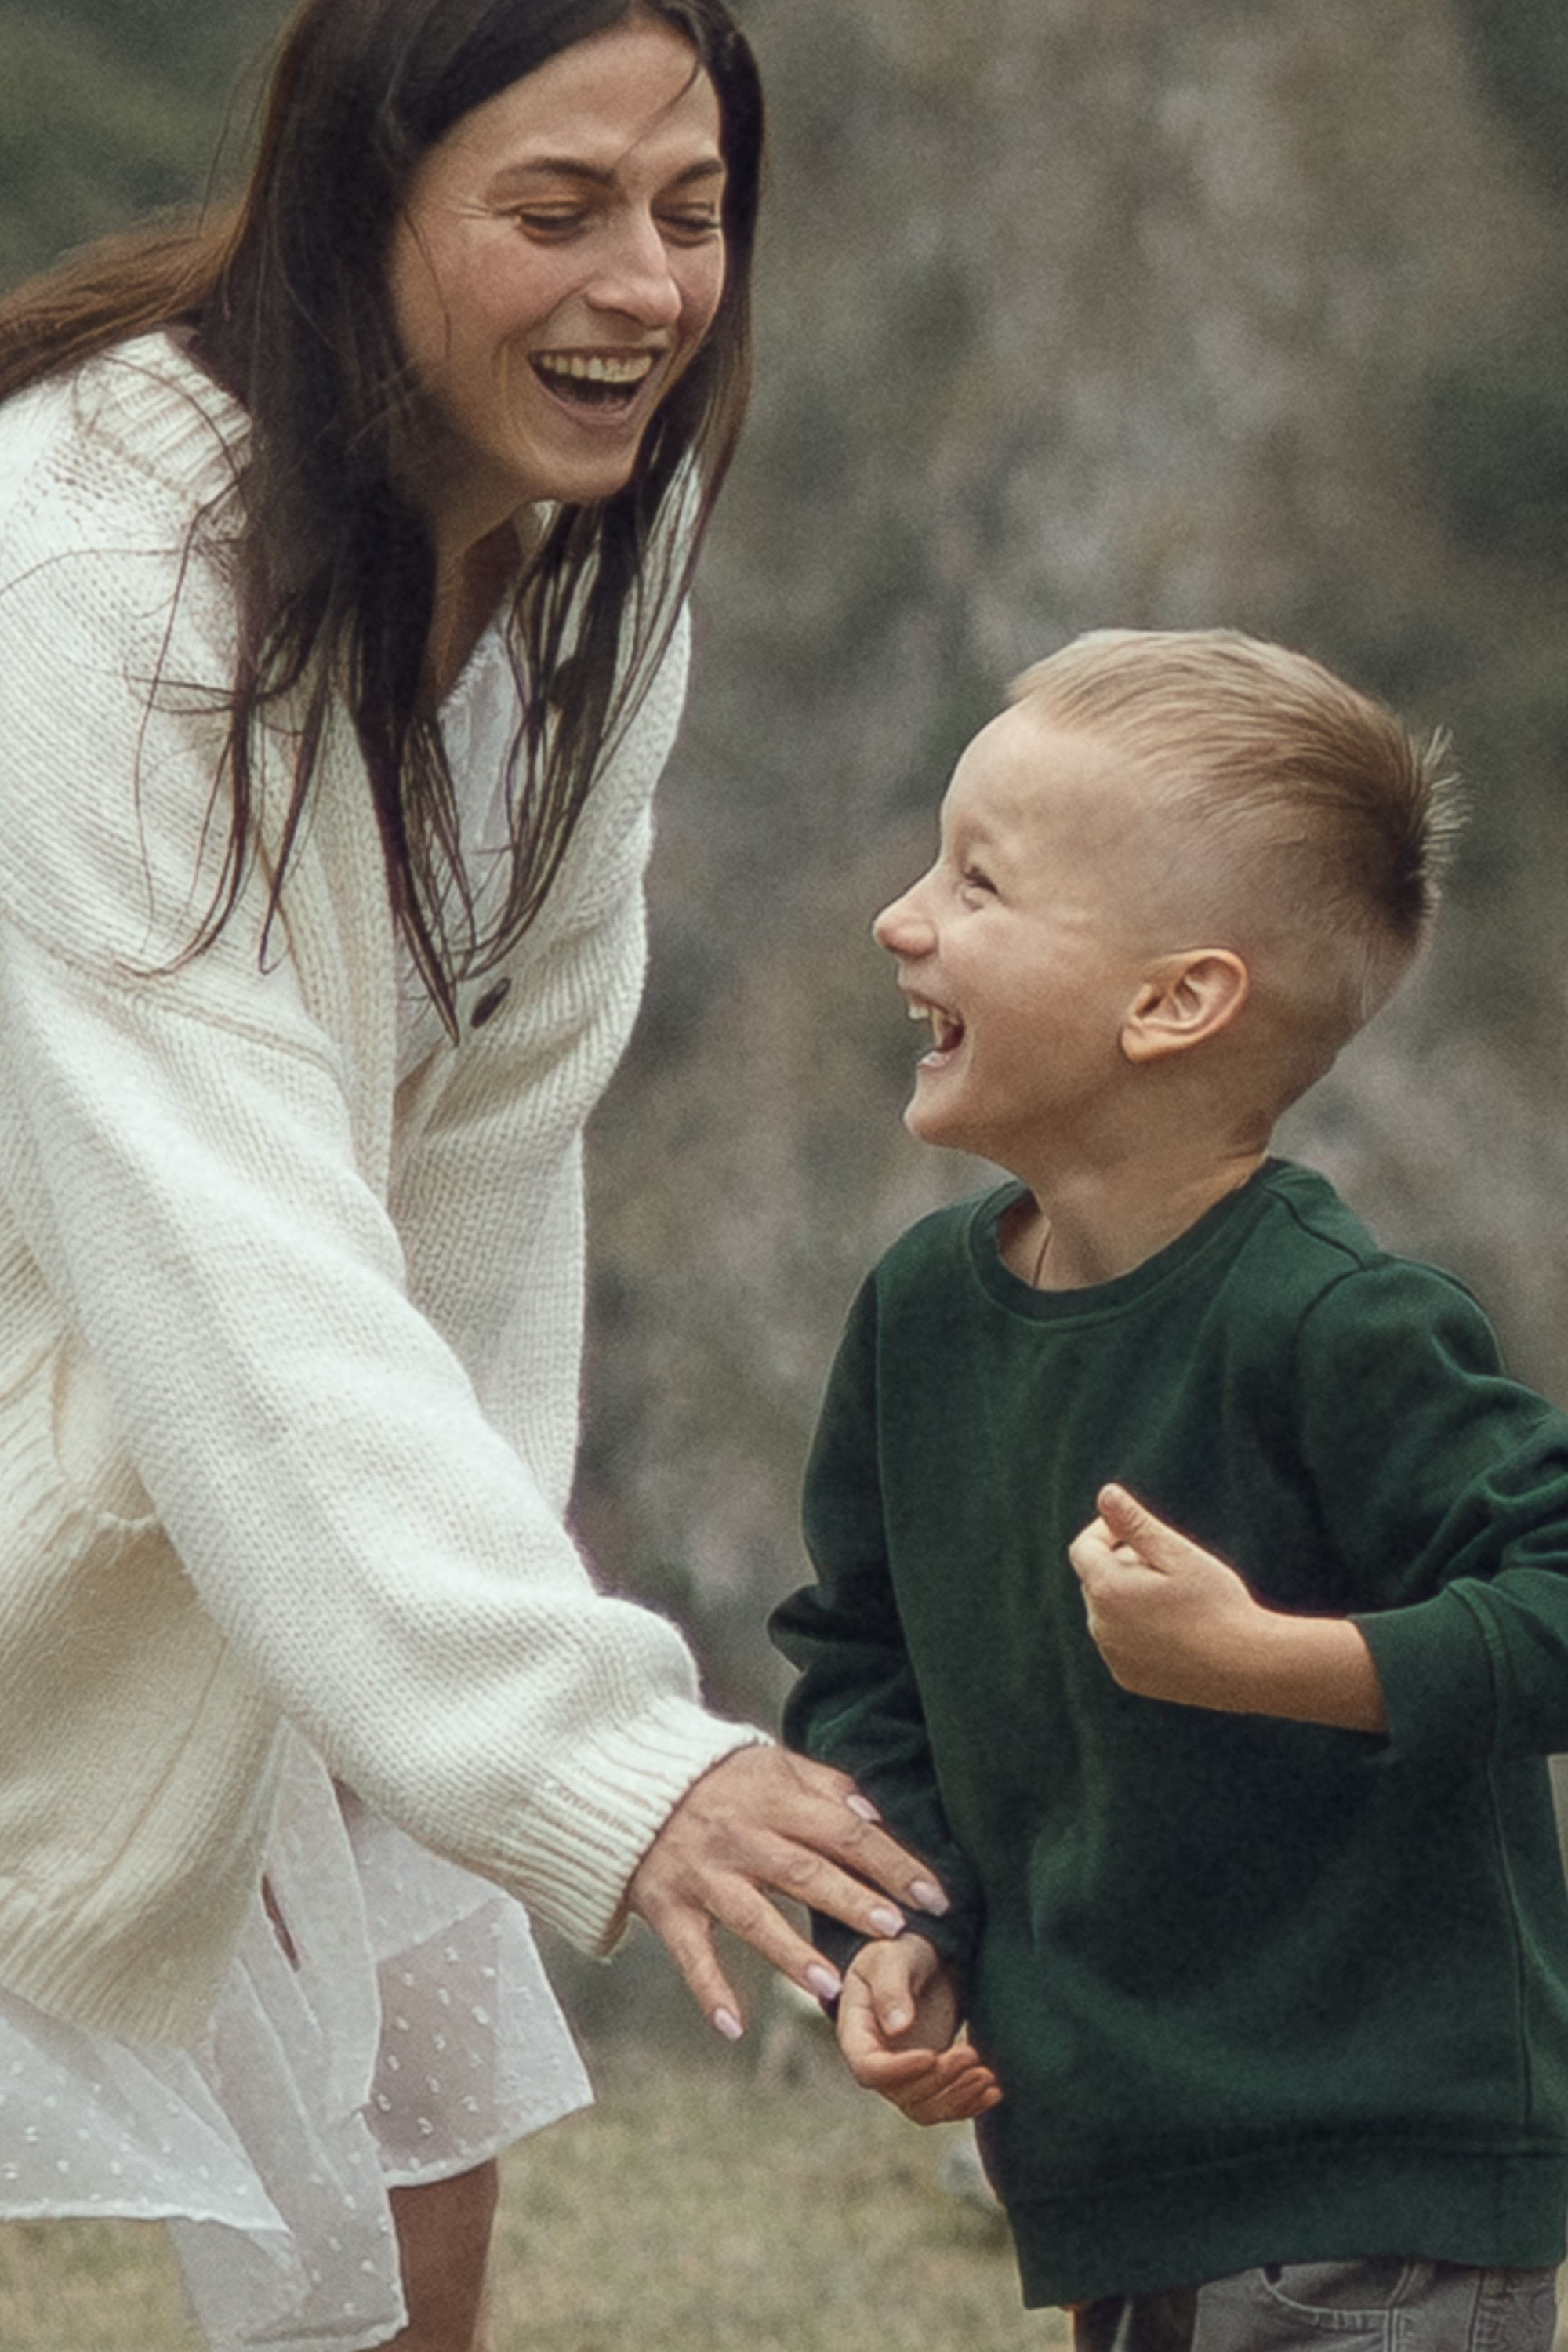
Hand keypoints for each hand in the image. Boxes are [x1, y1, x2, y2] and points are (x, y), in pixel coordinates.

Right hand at [627, 1745, 949, 2041]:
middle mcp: (740, 1837)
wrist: (630, 1780)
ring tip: (832, 1988)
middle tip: (895, 1934)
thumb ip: (827, 1787)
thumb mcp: (774, 1764)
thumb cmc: (719, 1777)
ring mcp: (703, 1874)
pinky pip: (689, 1953)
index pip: (844, 1831)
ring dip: (791, 1954)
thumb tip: (876, 1818)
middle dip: (851, 1902)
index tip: (933, 1897)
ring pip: (752, 1917)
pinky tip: (733, 2029)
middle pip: (803, 1872)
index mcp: (774, 1799)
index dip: (891, 1862)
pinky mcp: (667, 1905)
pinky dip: (709, 1991)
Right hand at [837, 1937, 1001, 2125]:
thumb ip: (891, 1990)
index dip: (899, 2071)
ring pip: (925, 2107)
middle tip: (970, 2056)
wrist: (926, 1953)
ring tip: (986, 2075)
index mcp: (857, 2031)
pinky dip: (968, 2103)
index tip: (932, 2056)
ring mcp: (903, 2071)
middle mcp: (876, 2058)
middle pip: (901, 2093)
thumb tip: (896, 2030)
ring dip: (957, 2096)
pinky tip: (994, 2089)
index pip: (869, 2069)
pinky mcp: (929, 2075)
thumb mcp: (891, 1958)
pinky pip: (944, 2105)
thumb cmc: (900, 1948)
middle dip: (939, 2081)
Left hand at [1069, 1482, 1270, 1708]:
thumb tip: (1105, 1493)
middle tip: (1173, 1569)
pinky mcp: (1128, 1677)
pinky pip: (1122, 1644)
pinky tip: (1179, 1632)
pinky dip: (1138, 1631)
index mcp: (1106, 1590)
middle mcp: (1100, 1626)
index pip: (1084, 1548)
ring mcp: (1113, 1656)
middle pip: (1098, 1580)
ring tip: (1180, 1601)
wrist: (1246, 1667)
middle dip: (1124, 1565)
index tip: (1140, 1532)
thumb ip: (1136, 1523)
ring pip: (1109, 1613)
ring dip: (1131, 1598)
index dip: (1106, 1532)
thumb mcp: (1177, 1553)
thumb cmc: (1215, 1603)